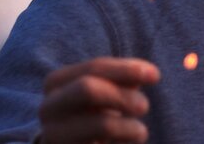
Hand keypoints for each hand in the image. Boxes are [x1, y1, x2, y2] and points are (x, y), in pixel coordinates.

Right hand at [38, 57, 160, 143]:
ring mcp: (52, 136)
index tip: (155, 76)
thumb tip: (149, 73)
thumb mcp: (108, 90)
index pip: (95, 67)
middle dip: (123, 95)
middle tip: (144, 106)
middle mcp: (47, 108)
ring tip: (140, 132)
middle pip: (88, 89)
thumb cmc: (94, 113)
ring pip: (100, 124)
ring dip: (130, 126)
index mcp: (56, 82)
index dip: (127, 69)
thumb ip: (126, 77)